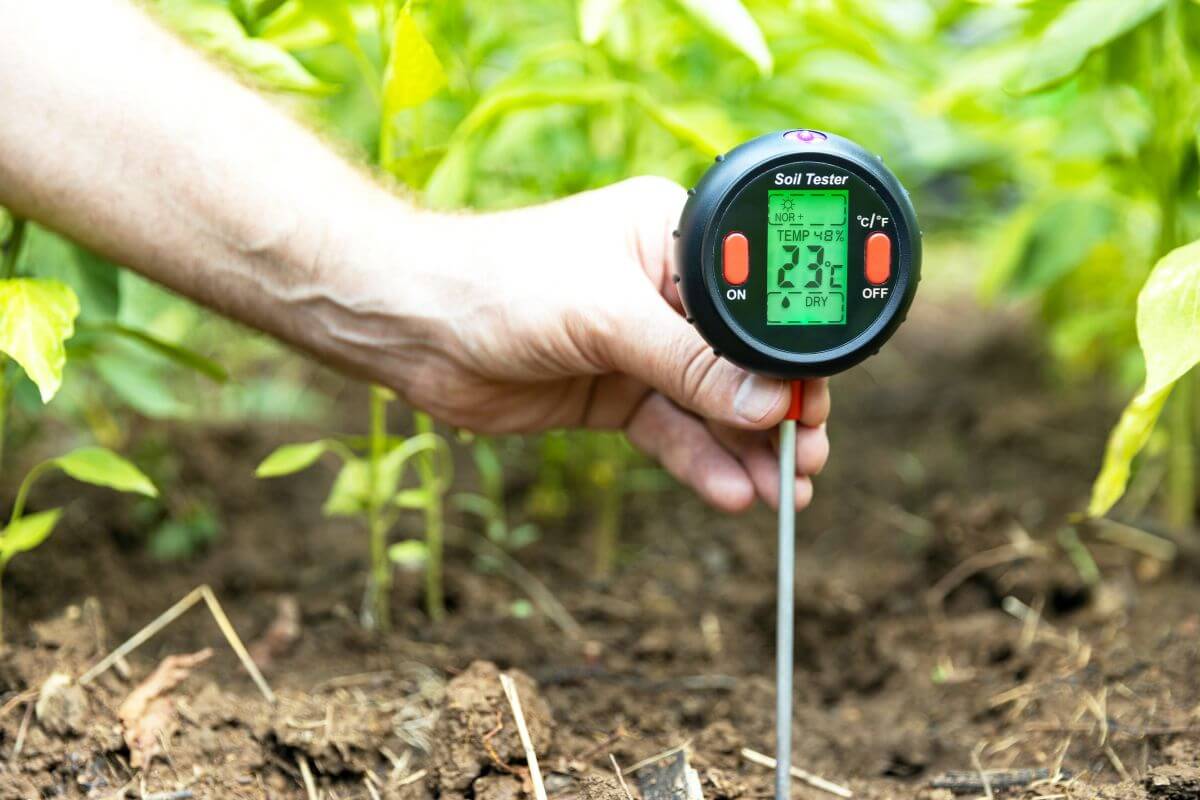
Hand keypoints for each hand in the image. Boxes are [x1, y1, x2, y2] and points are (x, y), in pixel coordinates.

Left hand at [330, 177, 830, 510]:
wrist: (415, 326)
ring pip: (710, 406)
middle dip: (775, 413)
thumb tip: (769, 403)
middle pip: (739, 362)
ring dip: (746, 449)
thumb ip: (690, 363)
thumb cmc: (502, 283)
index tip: (811, 406)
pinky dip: (701, 463)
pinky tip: (732, 493)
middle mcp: (666, 294)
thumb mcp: (608, 317)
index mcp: (675, 242)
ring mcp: (640, 349)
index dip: (786, 357)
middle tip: (805, 459)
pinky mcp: (614, 395)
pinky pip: (671, 434)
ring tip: (784, 494)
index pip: (753, 303)